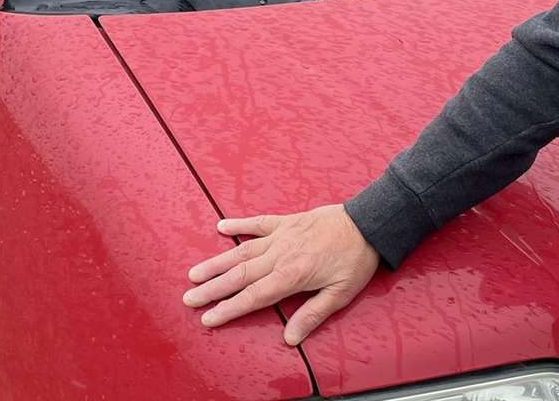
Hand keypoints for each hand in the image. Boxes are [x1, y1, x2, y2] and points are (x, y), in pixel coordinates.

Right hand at [183, 204, 381, 344]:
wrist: (369, 222)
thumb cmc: (356, 259)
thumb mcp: (341, 293)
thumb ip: (313, 314)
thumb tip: (290, 337)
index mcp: (293, 274)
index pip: (254, 296)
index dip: (229, 309)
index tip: (208, 318)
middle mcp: (282, 254)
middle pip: (240, 275)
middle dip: (212, 288)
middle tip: (189, 298)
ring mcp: (283, 235)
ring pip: (243, 250)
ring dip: (217, 262)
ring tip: (194, 272)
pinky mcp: (288, 221)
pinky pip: (258, 222)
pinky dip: (239, 224)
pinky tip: (222, 226)